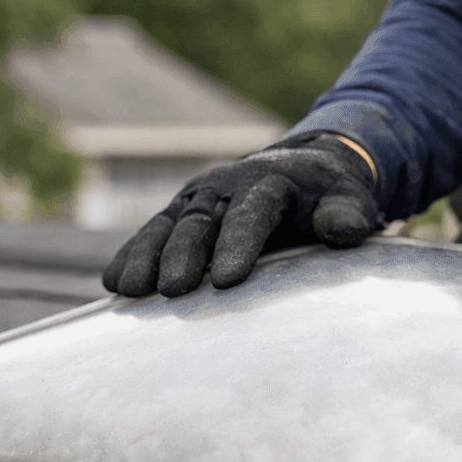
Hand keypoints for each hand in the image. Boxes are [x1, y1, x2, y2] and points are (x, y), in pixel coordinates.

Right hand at [103, 133, 379, 296]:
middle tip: (173, 290)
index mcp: (269, 182)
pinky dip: (131, 255)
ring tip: (130, 290)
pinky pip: (151, 233)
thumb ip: (347, 216)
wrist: (305, 171)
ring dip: (146, 256)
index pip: (250, 214)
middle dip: (184, 255)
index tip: (226, 280)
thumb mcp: (349, 202)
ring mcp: (198, 199)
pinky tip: (113, 285)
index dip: (237, 245)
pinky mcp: (180, 213)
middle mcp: (225, 186)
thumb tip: (345, 230)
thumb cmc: (330, 197)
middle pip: (200, 221)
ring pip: (167, 226)